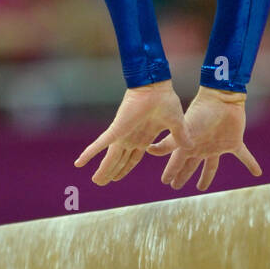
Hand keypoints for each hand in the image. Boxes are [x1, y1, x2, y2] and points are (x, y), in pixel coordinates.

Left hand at [75, 81, 189, 185]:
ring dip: (103, 170)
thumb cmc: (166, 100)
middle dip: (112, 172)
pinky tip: (79, 163)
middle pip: (119, 160)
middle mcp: (131, 137)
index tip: (118, 177)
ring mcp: (122, 134)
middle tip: (101, 182)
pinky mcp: (116, 130)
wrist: (156, 86)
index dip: (125, 168)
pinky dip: (89, 154)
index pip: (133, 157)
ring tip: (96, 181)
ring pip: (110, 158)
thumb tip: (190, 147)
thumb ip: (180, 137)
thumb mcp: (177, 124)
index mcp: (144, 137)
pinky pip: (99, 144)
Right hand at [147, 87, 261, 191]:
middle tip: (176, 186)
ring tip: (202, 187)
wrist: (221, 99)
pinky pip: (243, 156)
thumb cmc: (201, 113)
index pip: (178, 163)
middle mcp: (202, 147)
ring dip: (206, 177)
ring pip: (211, 166)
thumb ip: (168, 143)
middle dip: (184, 176)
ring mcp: (217, 146)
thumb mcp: (183, 131)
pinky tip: (257, 172)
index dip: (172, 172)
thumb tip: (148, 150)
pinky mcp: (234, 142)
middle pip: (191, 166)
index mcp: (190, 145)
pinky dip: (251, 163)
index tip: (166, 181)